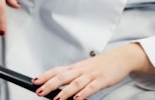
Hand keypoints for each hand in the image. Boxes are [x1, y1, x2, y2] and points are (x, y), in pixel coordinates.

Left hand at [31, 43, 154, 98]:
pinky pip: (91, 87)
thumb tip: (59, 85)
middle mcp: (81, 70)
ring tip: (56, 98)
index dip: (45, 75)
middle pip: (62, 76)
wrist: (120, 58)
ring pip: (75, 83)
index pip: (57, 70)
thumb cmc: (101, 65)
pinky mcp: (101, 80)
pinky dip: (84, 93)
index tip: (34, 81)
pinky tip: (77, 99)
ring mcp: (91, 74)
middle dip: (49, 84)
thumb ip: (73, 77)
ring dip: (64, 92)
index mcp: (75, 67)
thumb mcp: (85, 69)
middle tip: (39, 91)